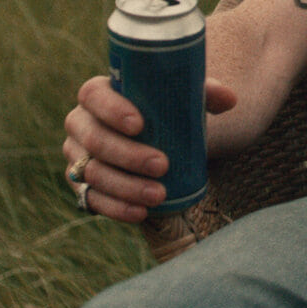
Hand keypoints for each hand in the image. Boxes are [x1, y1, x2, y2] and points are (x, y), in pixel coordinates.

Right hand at [62, 76, 236, 223]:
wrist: (156, 141)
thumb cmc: (165, 113)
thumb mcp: (184, 100)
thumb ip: (206, 94)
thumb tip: (229, 100)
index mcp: (98, 94)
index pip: (94, 95)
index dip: (112, 110)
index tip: (140, 124)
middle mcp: (81, 123)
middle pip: (95, 139)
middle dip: (127, 155)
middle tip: (162, 165)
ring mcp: (77, 156)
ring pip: (92, 172)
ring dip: (125, 186)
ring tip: (159, 195)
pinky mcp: (81, 185)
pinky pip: (91, 199)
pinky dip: (115, 208)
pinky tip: (140, 213)